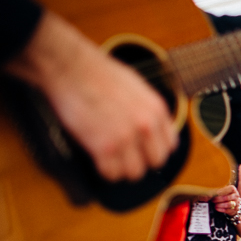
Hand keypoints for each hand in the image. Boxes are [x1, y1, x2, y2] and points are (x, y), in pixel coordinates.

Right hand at [5, 12, 177, 181]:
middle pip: (155, 162)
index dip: (155, 149)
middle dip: (140, 160)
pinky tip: (98, 160)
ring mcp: (126, 137)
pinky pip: (111, 174)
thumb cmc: (97, 73)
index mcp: (156, 110)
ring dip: (122, 168)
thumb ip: (148, 110)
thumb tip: (154, 129)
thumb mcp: (137, 87)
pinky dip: (104, 170)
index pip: (170, 146)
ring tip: (111, 158)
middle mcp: (146, 125)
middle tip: (125, 155)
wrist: (70, 67)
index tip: (143, 150)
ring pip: (135, 173)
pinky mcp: (104, 147)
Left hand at [211, 185, 240, 214]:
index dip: (222, 191)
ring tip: (215, 205)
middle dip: (218, 199)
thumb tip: (207, 191)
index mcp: (233, 189)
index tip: (216, 192)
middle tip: (212, 200)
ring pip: (228, 204)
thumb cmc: (225, 195)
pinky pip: (228, 210)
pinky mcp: (235, 209)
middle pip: (227, 197)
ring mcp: (236, 203)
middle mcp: (236, 196)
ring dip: (220, 205)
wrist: (232, 202)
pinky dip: (221, 209)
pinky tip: (217, 208)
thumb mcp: (222, 190)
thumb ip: (216, 189)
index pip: (229, 188)